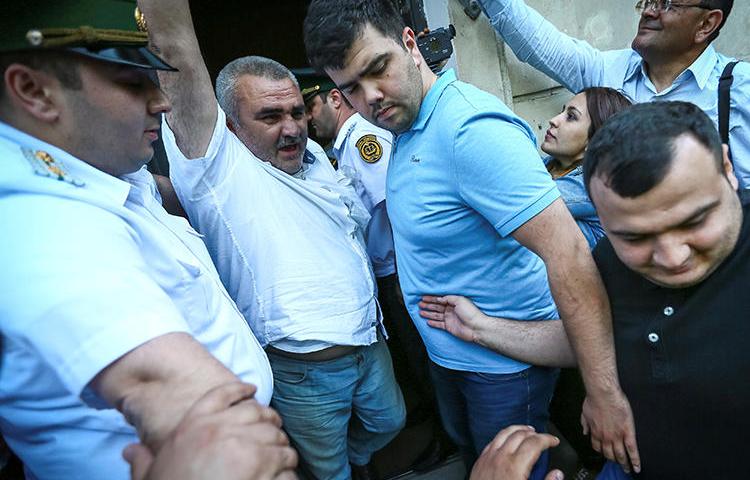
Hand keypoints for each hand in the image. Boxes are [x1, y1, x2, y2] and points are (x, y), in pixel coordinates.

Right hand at [124, 382, 297, 479]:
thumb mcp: (150, 476)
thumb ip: (142, 460)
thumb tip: (130, 451)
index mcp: (192, 426)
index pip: (220, 395)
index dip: (239, 391)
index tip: (251, 390)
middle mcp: (220, 430)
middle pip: (256, 412)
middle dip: (268, 420)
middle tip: (273, 430)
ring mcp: (244, 448)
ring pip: (275, 435)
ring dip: (281, 446)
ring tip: (281, 455)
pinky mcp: (263, 469)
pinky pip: (285, 460)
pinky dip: (288, 468)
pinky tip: (285, 473)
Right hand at [419, 295, 484, 342]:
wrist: (476, 327)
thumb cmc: (471, 313)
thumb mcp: (460, 300)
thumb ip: (448, 298)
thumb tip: (439, 298)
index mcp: (454, 302)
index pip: (440, 299)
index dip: (432, 298)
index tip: (423, 297)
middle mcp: (451, 310)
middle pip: (437, 307)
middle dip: (428, 305)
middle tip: (420, 304)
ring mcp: (449, 319)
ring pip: (436, 315)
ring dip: (428, 314)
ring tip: (420, 312)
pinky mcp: (449, 327)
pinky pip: (439, 324)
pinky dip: (433, 323)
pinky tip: (427, 321)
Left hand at [470, 425, 562, 479]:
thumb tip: (557, 474)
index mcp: (516, 466)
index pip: (534, 443)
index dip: (547, 439)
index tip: (554, 441)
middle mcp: (501, 458)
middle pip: (520, 435)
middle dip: (534, 433)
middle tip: (543, 437)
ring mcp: (489, 458)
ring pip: (504, 433)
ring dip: (518, 429)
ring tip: (527, 431)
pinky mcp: (480, 461)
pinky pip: (492, 441)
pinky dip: (503, 436)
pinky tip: (507, 439)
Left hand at [581, 389, 639, 473]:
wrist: (603, 393)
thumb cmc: (594, 399)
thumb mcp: (585, 413)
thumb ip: (585, 424)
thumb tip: (585, 431)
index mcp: (595, 432)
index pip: (598, 447)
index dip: (602, 452)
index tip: (606, 454)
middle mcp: (605, 437)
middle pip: (609, 454)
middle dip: (613, 460)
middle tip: (618, 464)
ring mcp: (617, 436)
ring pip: (620, 455)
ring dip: (624, 464)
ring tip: (628, 469)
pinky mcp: (628, 432)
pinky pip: (632, 449)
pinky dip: (635, 460)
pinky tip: (637, 466)